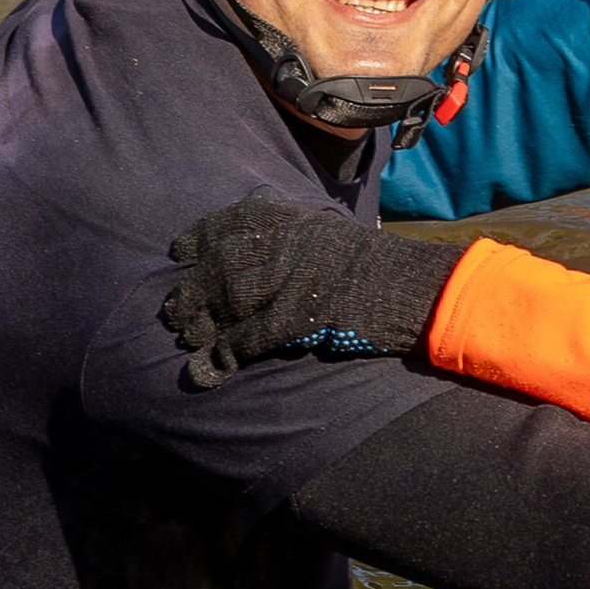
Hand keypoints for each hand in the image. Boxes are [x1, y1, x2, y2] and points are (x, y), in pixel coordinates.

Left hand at [161, 197, 457, 384]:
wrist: (415, 288)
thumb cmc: (375, 267)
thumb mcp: (329, 236)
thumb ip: (290, 239)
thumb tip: (249, 257)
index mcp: (295, 220)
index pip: (233, 221)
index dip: (200, 236)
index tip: (177, 250)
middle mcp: (288, 243)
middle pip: (223, 263)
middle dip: (193, 288)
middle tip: (175, 312)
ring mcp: (294, 277)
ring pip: (230, 298)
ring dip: (204, 322)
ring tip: (189, 339)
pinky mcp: (302, 314)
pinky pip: (252, 335)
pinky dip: (227, 353)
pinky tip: (214, 368)